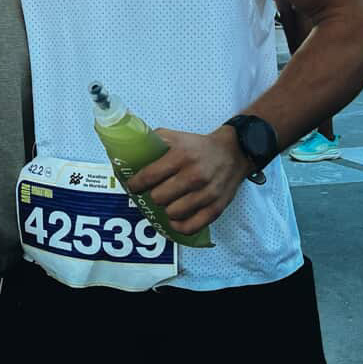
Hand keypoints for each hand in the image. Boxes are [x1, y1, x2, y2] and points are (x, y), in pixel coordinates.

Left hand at [125, 127, 248, 232]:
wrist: (233, 152)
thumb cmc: (198, 146)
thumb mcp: (175, 136)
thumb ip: (153, 142)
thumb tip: (128, 153)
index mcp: (181, 155)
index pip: (148, 176)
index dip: (135, 185)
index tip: (132, 186)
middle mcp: (194, 175)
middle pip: (158, 197)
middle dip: (153, 196)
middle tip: (155, 192)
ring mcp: (206, 194)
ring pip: (173, 213)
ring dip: (166, 209)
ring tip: (168, 202)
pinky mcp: (216, 208)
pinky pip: (191, 227)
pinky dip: (179, 226)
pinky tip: (176, 218)